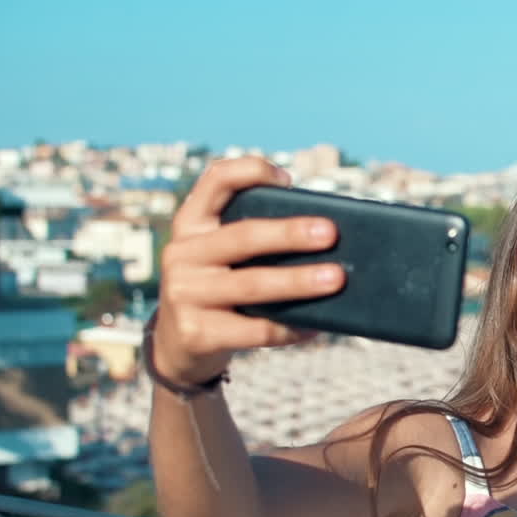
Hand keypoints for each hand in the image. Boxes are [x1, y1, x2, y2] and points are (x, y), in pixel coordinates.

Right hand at [153, 157, 346, 384]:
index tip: (288, 179)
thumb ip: (253, 240)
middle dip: (290, 234)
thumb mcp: (221, 256)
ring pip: (253, 285)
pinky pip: (256, 329)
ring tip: (336, 279)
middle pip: (244, 236)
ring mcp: (185, 294)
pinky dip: (290, 327)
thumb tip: (324, 237)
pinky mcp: (197, 333)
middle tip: (331, 234)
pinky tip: (316, 325)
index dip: (250, 171)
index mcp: (192, 224)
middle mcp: (183, 254)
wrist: (179, 344)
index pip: (215, 180)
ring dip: (299, 281)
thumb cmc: (218, 289)